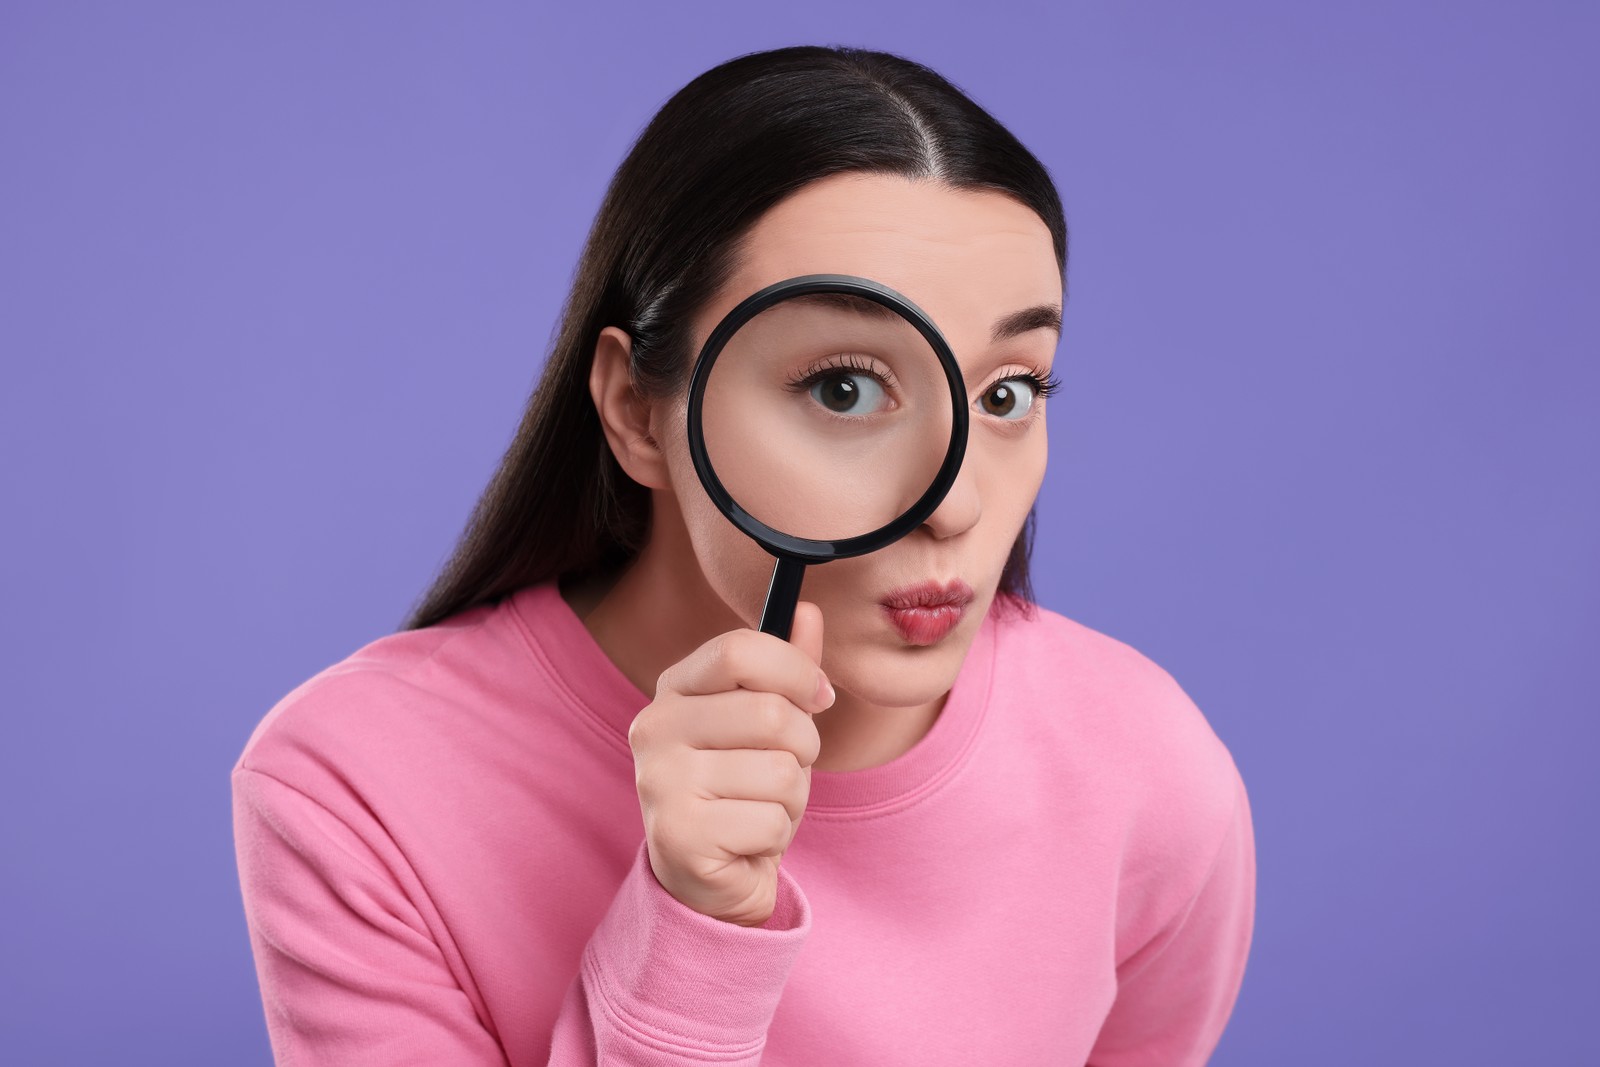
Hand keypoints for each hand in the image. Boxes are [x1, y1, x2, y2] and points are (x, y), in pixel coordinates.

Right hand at [628, 600, 833, 926]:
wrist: (710, 876)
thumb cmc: (743, 788)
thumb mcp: (769, 723)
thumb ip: (787, 668)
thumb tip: (808, 611)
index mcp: (674, 688)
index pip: (740, 650)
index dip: (796, 671)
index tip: (819, 697)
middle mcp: (654, 728)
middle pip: (772, 713)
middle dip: (805, 747)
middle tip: (785, 770)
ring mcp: (660, 782)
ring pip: (780, 772)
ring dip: (793, 797)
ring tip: (762, 808)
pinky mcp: (678, 835)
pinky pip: (771, 820)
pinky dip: (777, 835)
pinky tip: (748, 840)